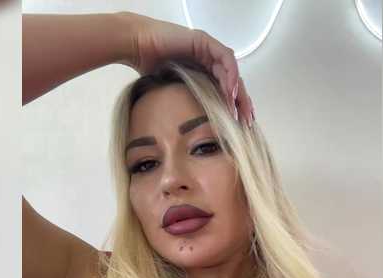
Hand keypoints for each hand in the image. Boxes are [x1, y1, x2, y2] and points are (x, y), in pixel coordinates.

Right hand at [120, 11, 253, 125]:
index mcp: (203, 73)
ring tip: (239, 111)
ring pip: (233, 72)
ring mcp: (208, 50)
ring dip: (238, 92)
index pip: (225, 91)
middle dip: (242, 103)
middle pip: (233, 83)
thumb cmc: (148, 67)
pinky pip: (225, 58)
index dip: (234, 108)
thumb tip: (191, 131)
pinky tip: (229, 92)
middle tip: (247, 122)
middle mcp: (208, 61)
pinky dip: (229, 75)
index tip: (239, 126)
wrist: (136, 46)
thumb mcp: (173, 92)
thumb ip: (187, 103)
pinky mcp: (205, 42)